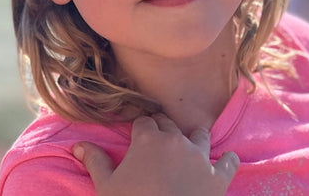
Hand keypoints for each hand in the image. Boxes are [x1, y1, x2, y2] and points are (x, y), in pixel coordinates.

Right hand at [72, 113, 238, 195]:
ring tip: (192, 142)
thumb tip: (78, 145)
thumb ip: (95, 161)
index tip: (139, 132)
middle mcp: (175, 140)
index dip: (140, 127)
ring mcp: (198, 157)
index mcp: (148, 138)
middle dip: (163, 129)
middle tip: (158, 140)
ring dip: (194, 137)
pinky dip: (228, 161)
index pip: (144, 121)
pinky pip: (228, 163)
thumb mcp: (106, 187)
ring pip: (199, 135)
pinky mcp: (217, 177)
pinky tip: (230, 159)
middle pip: (169, 124)